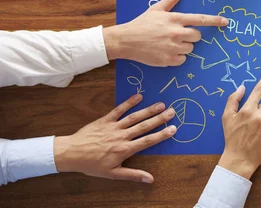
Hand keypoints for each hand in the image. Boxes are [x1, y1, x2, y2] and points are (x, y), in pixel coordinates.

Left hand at [54, 94, 175, 182]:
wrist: (71, 154)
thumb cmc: (92, 165)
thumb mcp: (112, 174)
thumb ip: (132, 175)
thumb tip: (150, 179)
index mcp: (125, 150)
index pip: (147, 141)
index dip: (161, 135)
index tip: (173, 129)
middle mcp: (122, 136)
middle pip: (144, 126)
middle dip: (159, 118)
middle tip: (172, 111)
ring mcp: (114, 126)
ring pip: (134, 117)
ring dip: (148, 110)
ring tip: (161, 104)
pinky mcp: (105, 120)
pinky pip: (119, 109)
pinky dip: (128, 102)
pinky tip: (139, 96)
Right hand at [103, 0, 227, 65]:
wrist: (126, 40)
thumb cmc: (142, 23)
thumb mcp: (156, 8)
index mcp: (175, 19)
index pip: (200, 19)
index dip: (214, 21)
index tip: (225, 22)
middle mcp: (176, 33)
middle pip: (197, 36)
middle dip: (192, 36)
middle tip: (178, 34)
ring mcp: (173, 47)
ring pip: (190, 48)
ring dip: (183, 46)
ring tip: (168, 43)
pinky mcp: (169, 60)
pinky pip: (183, 59)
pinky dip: (177, 57)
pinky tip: (166, 51)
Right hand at [218, 69, 260, 178]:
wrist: (240, 159)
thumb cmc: (232, 137)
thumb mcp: (226, 118)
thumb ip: (233, 100)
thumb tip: (242, 87)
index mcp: (247, 110)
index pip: (258, 90)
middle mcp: (259, 117)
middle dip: (260, 111)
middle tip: (252, 123)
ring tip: (257, 131)